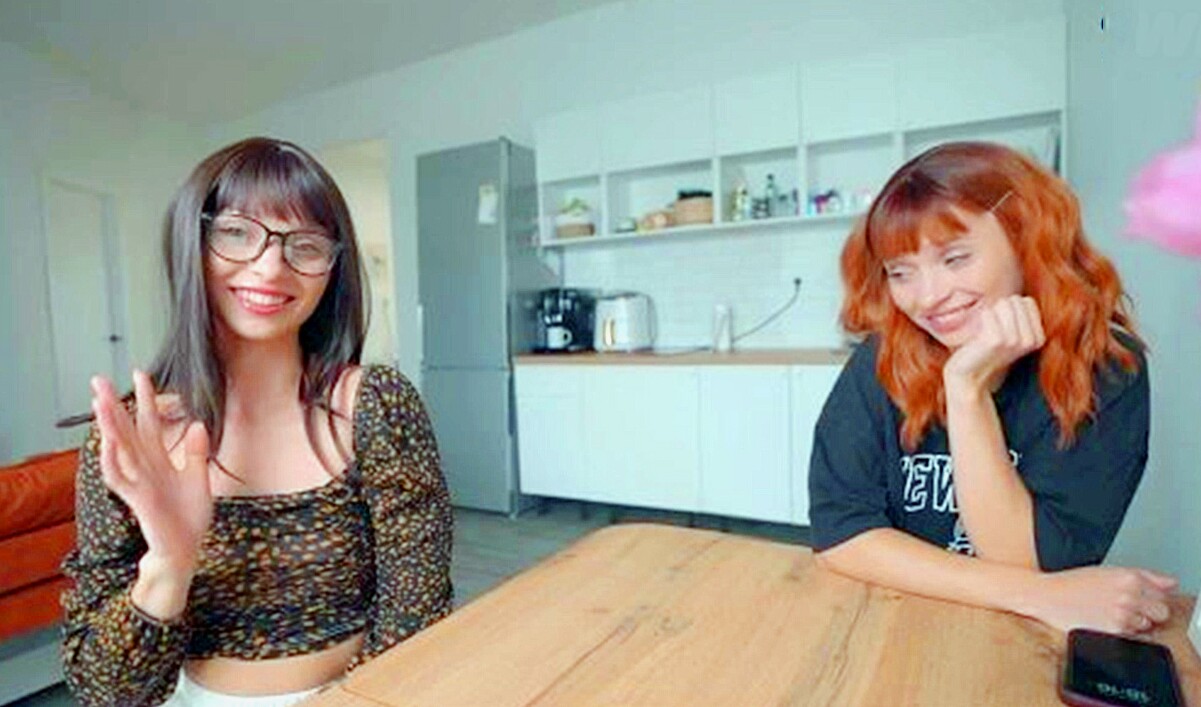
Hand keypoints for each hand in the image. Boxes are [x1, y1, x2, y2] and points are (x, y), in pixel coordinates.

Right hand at [91, 371, 213, 576]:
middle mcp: (145, 467)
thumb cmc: (189, 516)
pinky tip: (106, 443)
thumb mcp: (199, 479)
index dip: (144, 399)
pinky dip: (112, 461)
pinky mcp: (137, 498)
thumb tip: (197, 423)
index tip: (140, 374)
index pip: (148, 423)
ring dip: (108, 426)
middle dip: (112, 405)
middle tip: (98, 379)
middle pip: (125, 430)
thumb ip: (196, 452)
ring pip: (117, 448)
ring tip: (98, 402)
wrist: (186, 548)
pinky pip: (119, 478)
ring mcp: (138, 481)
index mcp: (159, 460)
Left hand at [944, 296, 1045, 392]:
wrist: (969, 376)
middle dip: (1000, 311)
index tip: (1003, 329)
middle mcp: (1030, 340)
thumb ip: (1020, 316)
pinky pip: (988, 312)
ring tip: (986, 334)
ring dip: (990, 315)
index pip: (1027, 302)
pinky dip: (980, 319)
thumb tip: (1021, 298)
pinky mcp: (996, 340)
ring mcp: (1015, 340)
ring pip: (1003, 303)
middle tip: (992, 332)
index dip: (1009, 310)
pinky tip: (979, 336)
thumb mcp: (1011, 334)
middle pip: (1015, 300)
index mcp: (1039, 338)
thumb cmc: (986, 350)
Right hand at [1025, 566, 1177, 634]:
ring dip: (1135, 621)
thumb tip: (1170, 583)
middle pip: (1162, 611)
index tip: (1142, 597)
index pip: (1164, 592)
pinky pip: (1133, 635)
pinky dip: (1123, 630)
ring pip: (1148, 624)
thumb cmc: (1074, 583)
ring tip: (1112, 612)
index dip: (1152, 596)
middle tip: (1130, 606)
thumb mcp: (1109, 571)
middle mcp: (1129, 595)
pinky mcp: (1115, 630)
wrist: (1047, 597)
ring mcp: (1123, 614)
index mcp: (1129, 576)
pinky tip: (1106, 620)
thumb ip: (1146, 576)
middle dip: (1150, 610)